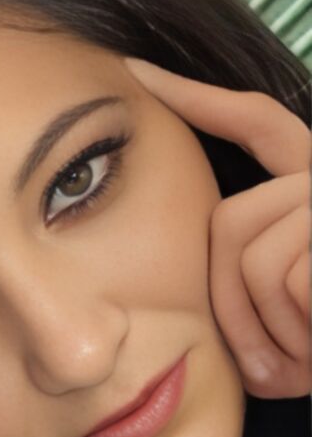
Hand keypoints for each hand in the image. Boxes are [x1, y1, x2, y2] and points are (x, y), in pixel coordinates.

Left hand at [124, 57, 310, 399]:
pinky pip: (292, 284)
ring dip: (265, 329)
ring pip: (257, 261)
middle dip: (230, 304)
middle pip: (230, 221)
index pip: (258, 124)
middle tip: (263, 361)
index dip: (199, 100)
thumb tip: (172, 262)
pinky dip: (296, 337)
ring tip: (303, 357)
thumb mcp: (281, 323)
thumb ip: (240, 279)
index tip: (140, 75)